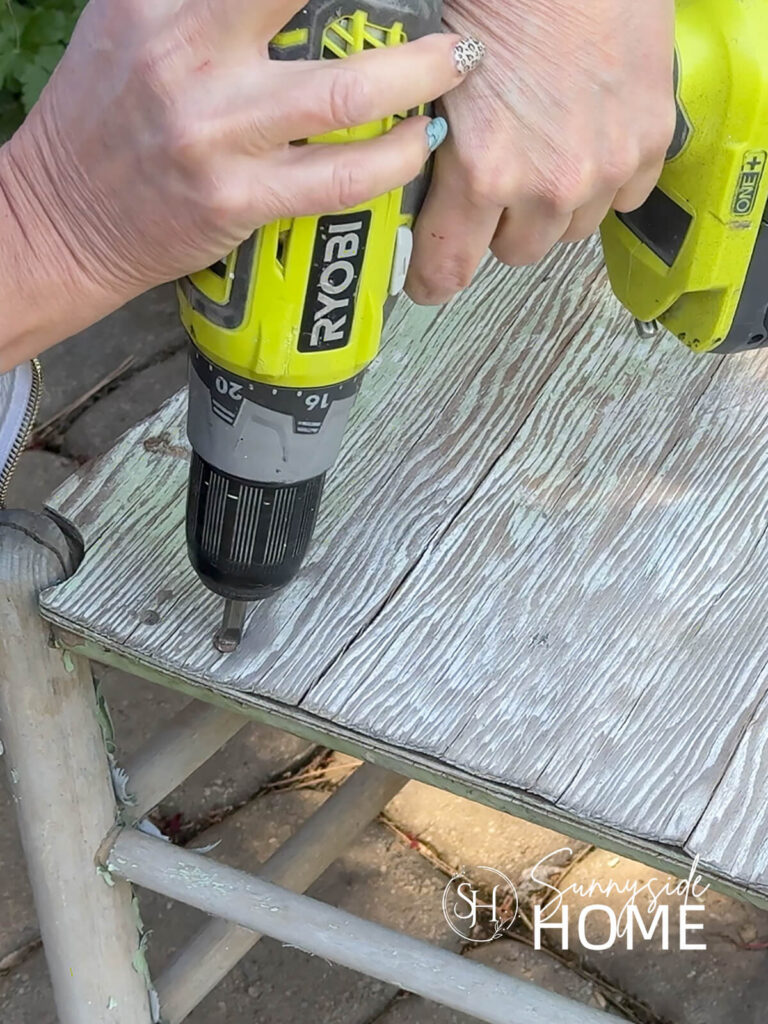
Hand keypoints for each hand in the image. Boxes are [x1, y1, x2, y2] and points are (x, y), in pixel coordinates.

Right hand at [1, 0, 467, 350]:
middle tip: (442, 10)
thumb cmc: (104, 115)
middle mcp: (187, 57)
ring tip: (454, 65)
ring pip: (345, 94)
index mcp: (160, 2)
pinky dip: (393, 160)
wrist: (63, 216)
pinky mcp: (238, 200)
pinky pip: (338, 179)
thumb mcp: (134, 22)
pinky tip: (418, 142)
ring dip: (418, 76)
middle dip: (396, 6)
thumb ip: (208, 0)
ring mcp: (216, 134)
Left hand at [406, 0, 676, 303]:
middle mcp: (549, 185)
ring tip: (544, 151)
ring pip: (569, 231)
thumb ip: (433, 151)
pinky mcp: (649, 142)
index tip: (430, 281)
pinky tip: (587, 139)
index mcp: (484, 171)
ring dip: (552, 207)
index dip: (434, 279)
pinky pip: (621, 200)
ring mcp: (606, 167)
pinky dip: (604, 182)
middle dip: (497, 226)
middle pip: (514, 252)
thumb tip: (422, 194)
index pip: (450, 270)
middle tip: (493, 181)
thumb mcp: (435, 80)